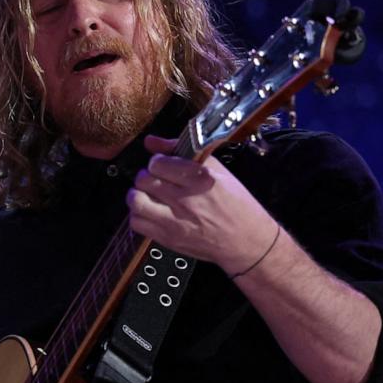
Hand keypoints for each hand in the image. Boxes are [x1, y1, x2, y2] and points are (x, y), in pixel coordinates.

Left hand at [127, 135, 277, 274]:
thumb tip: (152, 141)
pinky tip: (150, 212)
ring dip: (138, 194)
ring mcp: (175, 221)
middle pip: (143, 180)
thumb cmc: (236, 205)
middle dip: (146, 176)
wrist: (247, 241)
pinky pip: (136, 223)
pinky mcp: (168, 238)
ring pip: (135, 201)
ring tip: (148, 195)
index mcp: (200, 179)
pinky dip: (138, 215)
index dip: (157, 161)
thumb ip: (182, 153)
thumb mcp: (219, 172)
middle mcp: (186, 200)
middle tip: (154, 179)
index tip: (162, 165)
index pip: (158, 163)